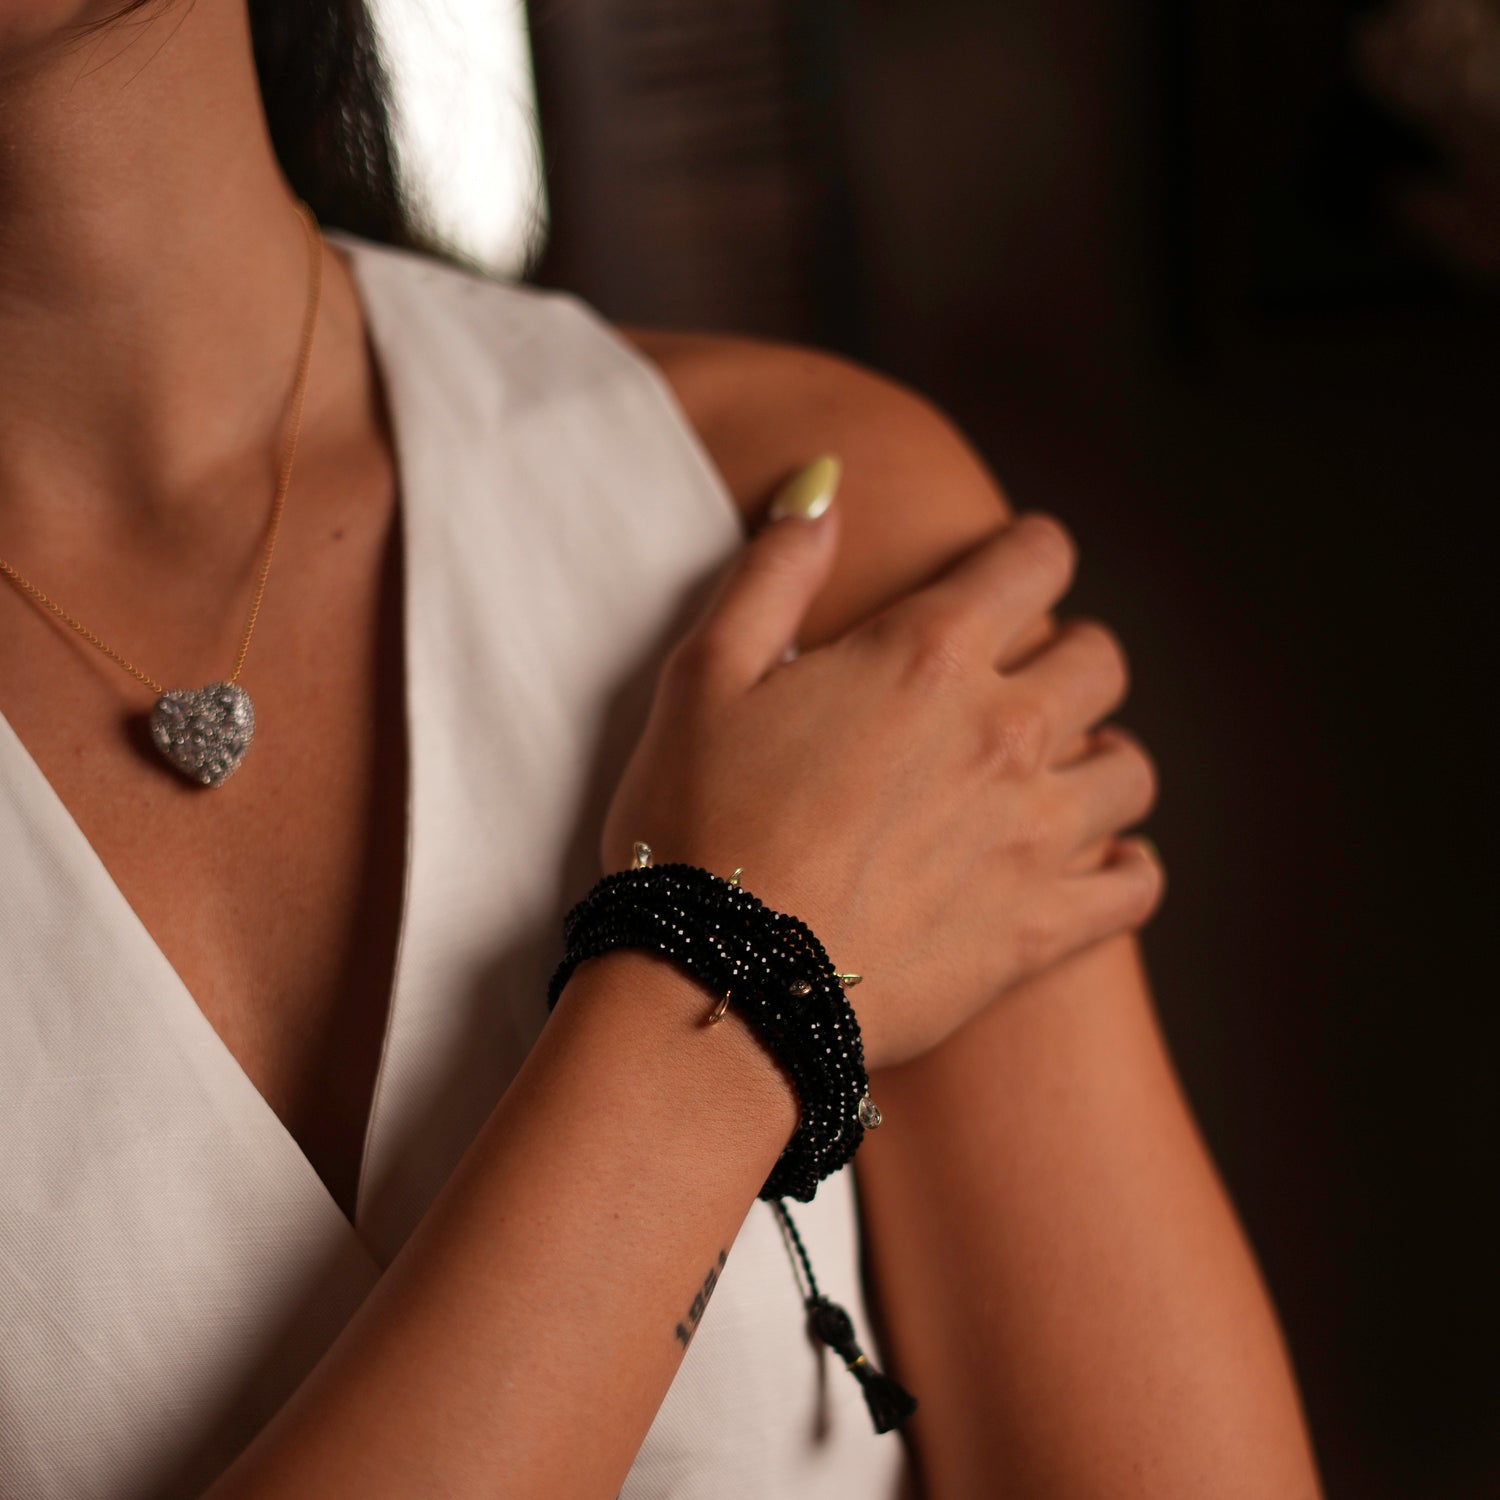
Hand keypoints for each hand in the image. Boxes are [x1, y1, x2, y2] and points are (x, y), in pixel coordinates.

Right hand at [600, 473, 1160, 1070]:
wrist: (720, 990)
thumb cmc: (696, 826)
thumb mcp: (704, 675)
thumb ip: (775, 569)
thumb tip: (825, 477)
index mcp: (927, 656)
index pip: (1033, 559)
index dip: (1029, 551)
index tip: (1014, 567)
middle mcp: (1004, 733)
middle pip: (1099, 659)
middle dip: (1067, 652)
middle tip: (1021, 679)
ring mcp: (1035, 836)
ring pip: (1130, 770)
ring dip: (1100, 756)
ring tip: (1056, 773)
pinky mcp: (1042, 931)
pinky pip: (1135, 884)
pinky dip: (1124, 867)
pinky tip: (1093, 863)